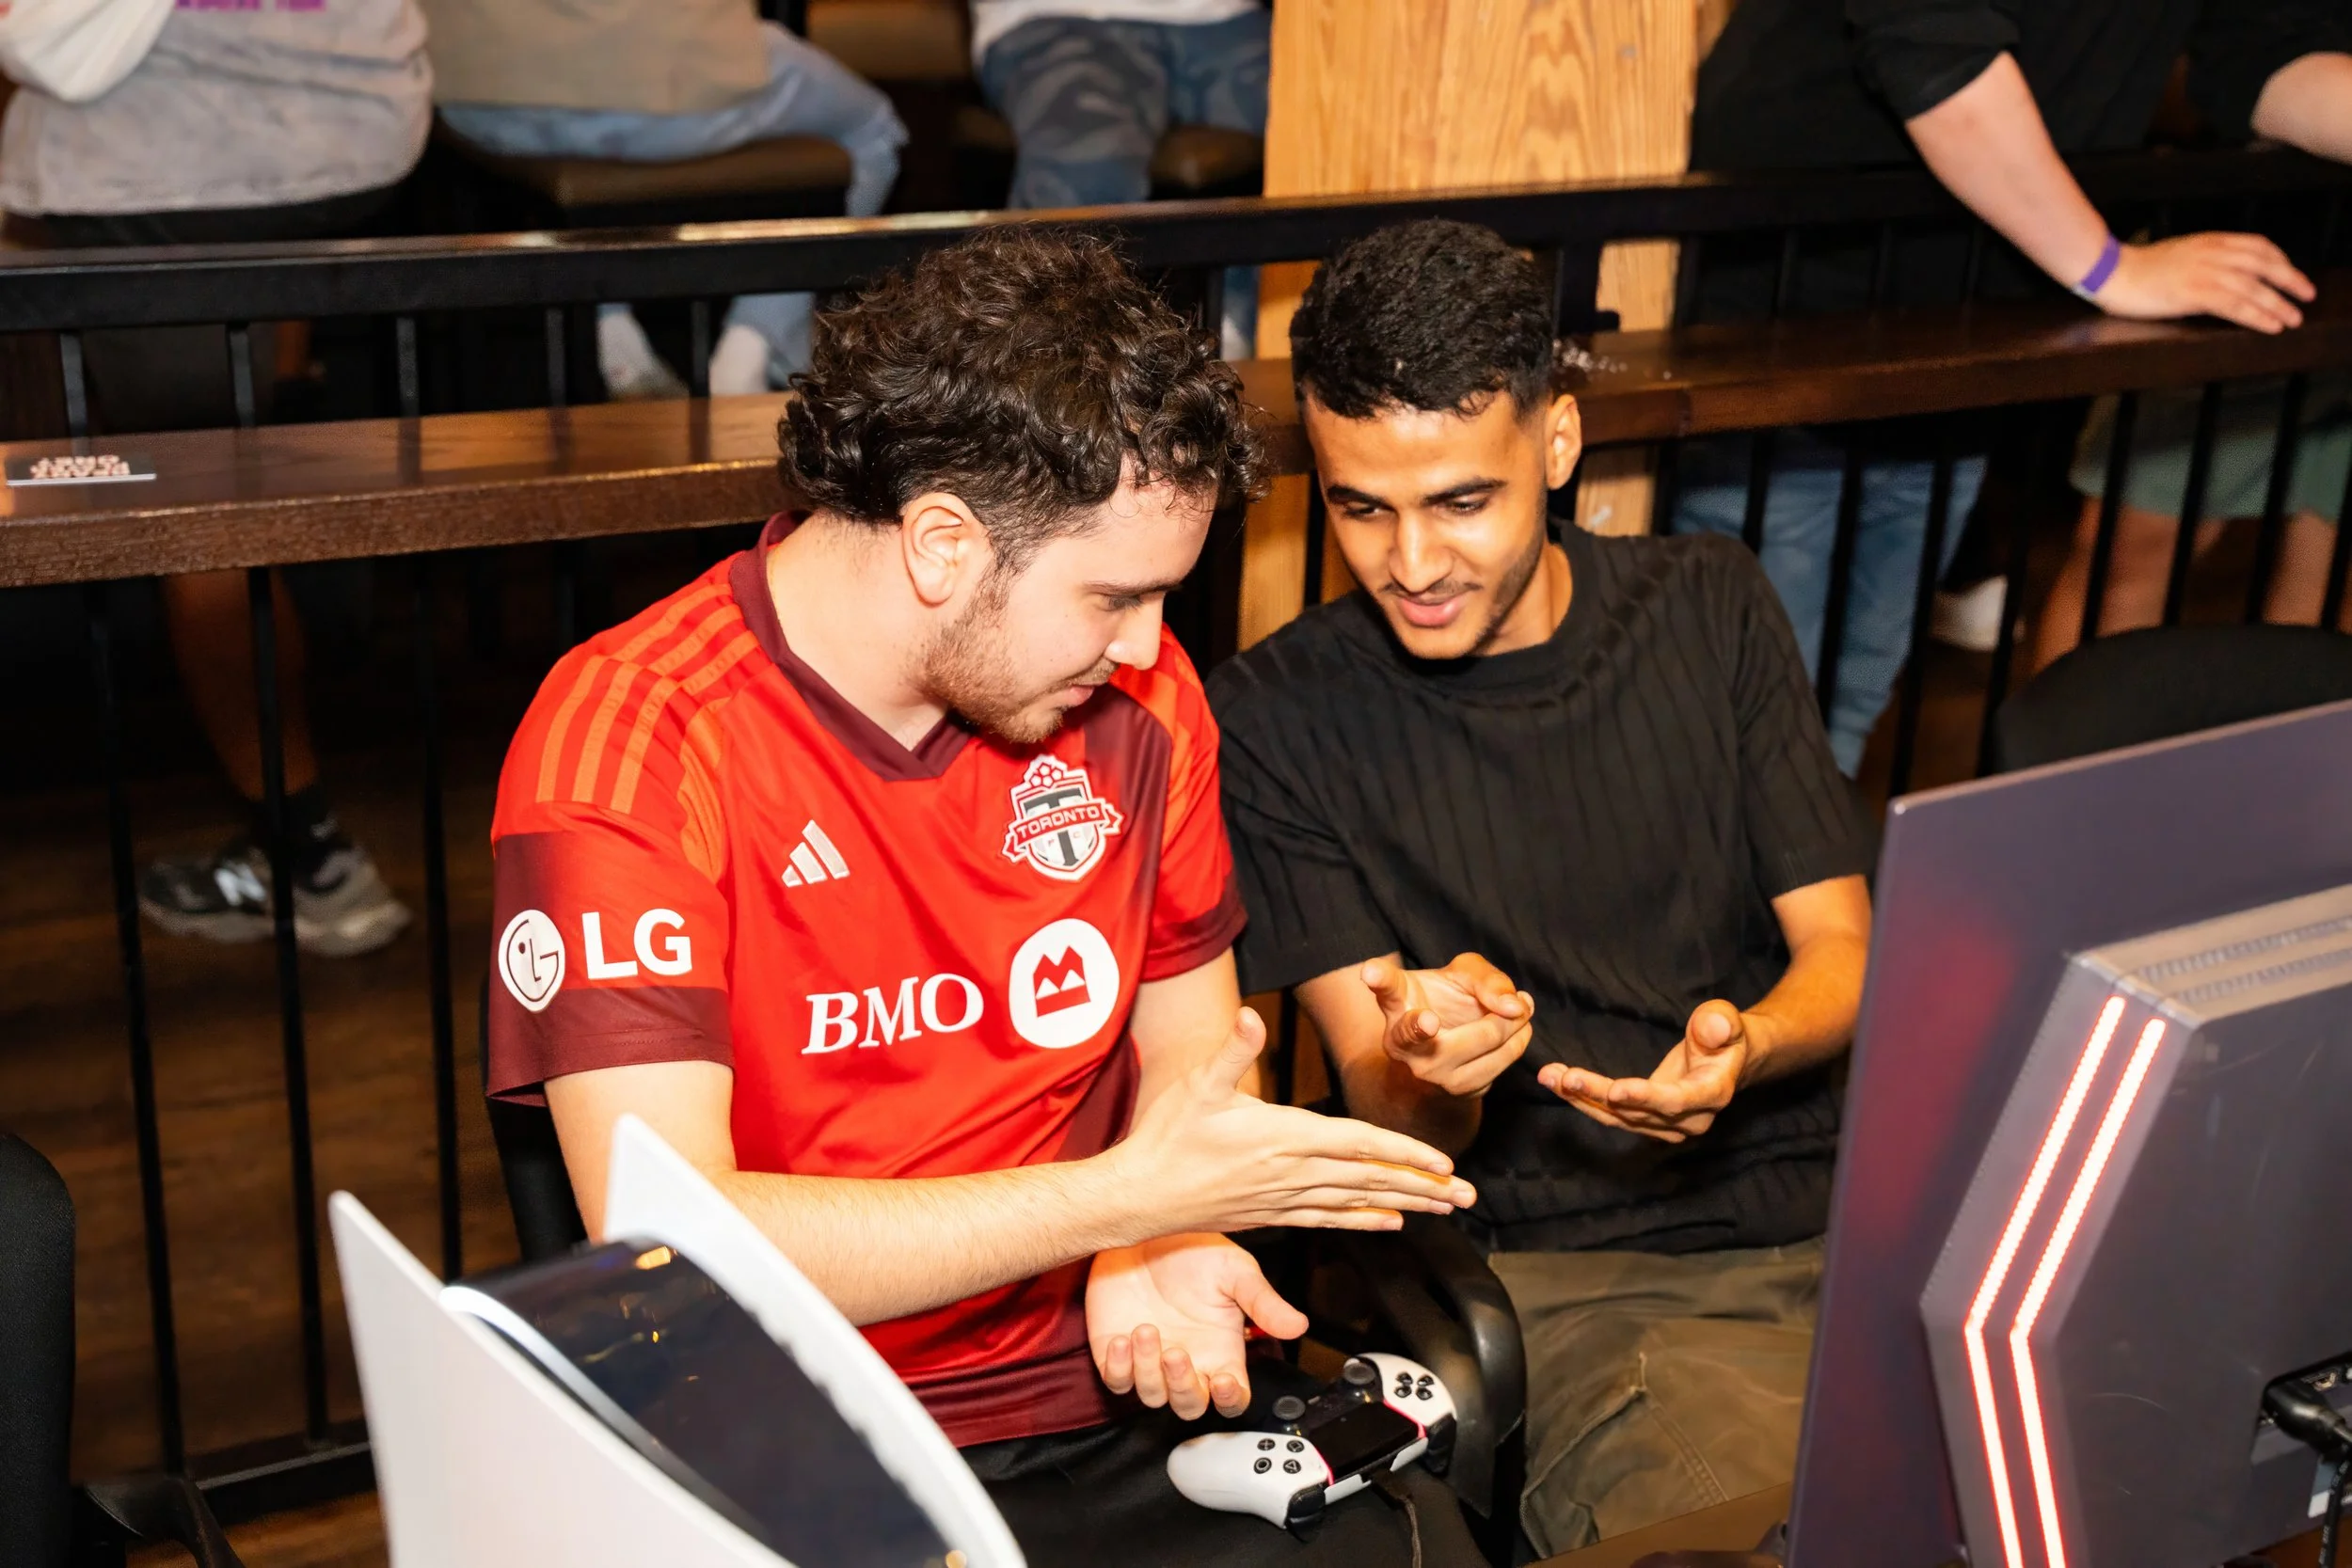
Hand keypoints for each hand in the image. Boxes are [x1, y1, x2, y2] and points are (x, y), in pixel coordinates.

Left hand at [1087, 1234, 1306, 1419]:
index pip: (1233, 1397)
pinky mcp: (1115, 1353)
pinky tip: (1123, 1337)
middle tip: (1176, 1354)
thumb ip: (1263, 1301)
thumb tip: (1298, 1325)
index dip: (1230, 1400)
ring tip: (1146, 1328)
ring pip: (1152, 1395)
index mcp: (1220, 1350)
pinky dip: (1119, 1367)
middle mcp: (1187, 1362)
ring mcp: (1149, 1361)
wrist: (1142, 1231)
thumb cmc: (1190, 1249)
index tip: (1222, 1381)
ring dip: (1148, 1369)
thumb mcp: (1234, 1269)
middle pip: (1190, 1406)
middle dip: (1183, 1388)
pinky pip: (1117, 1381)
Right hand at [1108, 1006, 1476, 1232]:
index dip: (1404, 1153)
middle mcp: (1293, 1172)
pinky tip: (1391, 1222)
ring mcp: (1285, 1198)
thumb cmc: (1168, 1137)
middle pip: (1371, 1179)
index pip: (1358, 1145)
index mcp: (1283, 1137)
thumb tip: (1254, 1017)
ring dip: (1405, 1205)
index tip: (1442, 1163)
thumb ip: (1233, 1050)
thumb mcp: (1198, 1084)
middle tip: (1466, 1196)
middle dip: (1423, 1186)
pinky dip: (1364, 1220)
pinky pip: (1330, 1220)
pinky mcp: (1275, 1214)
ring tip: (1444, 1209)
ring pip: (1358, 1202)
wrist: (1141, 1195)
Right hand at [1362, 953, 1533, 1098]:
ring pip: (1488, 1049)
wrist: (1443, 1043)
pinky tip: (1514, 1034)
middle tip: (1522, 1000)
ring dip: (1516, 1028)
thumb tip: (1514, 1007)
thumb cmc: (1445, 998)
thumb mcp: (1461, 973)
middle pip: (1469, 1033)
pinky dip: (1515, 1047)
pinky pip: (1499, 1068)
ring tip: (1522, 1011)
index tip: (1378, 978)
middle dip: (1500, 1015)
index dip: (1379, 978)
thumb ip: (1487, 980)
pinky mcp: (1456, 1093)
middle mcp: (1403, 1045)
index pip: (1387, 990)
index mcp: (1395, 1004)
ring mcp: (1428, 1075)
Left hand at [1537, 999, 1753, 1142]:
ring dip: (1581, 1098)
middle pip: (1637, 1111)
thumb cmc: (1724, 1036)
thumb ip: (1720, 1024)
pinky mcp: (1646, 1122)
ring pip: (1618, 1117)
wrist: (1725, 1060)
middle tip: (1563, 1077)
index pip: (1676, 1100)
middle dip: (1597, 1094)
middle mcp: (1689, 1120)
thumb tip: (1713, 1027)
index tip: (1614, 1090)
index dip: (1645, 1097)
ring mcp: (1666, 1126)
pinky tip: (1558, 1082)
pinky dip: (1584, 1099)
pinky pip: (1611, 1114)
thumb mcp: (1727, 1021)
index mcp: (1712, 1095)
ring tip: (1550, 1077)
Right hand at [2095, 233, 2314, 334]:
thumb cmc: (2138, 268)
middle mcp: (2212, 253)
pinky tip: (2270, 325)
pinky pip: (2234, 305)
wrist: (2111, 271)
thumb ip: (2204, 257)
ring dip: (2278, 303)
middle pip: (2264, 264)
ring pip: (2253, 287)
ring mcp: (2203, 272)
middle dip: (2290, 280)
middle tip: (2308, 295)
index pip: (2257, 246)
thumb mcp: (2179, 254)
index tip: (2292, 275)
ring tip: (2293, 318)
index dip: (2280, 260)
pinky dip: (2257, 315)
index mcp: (2209, 241)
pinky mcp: (2192, 292)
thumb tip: (2224, 272)